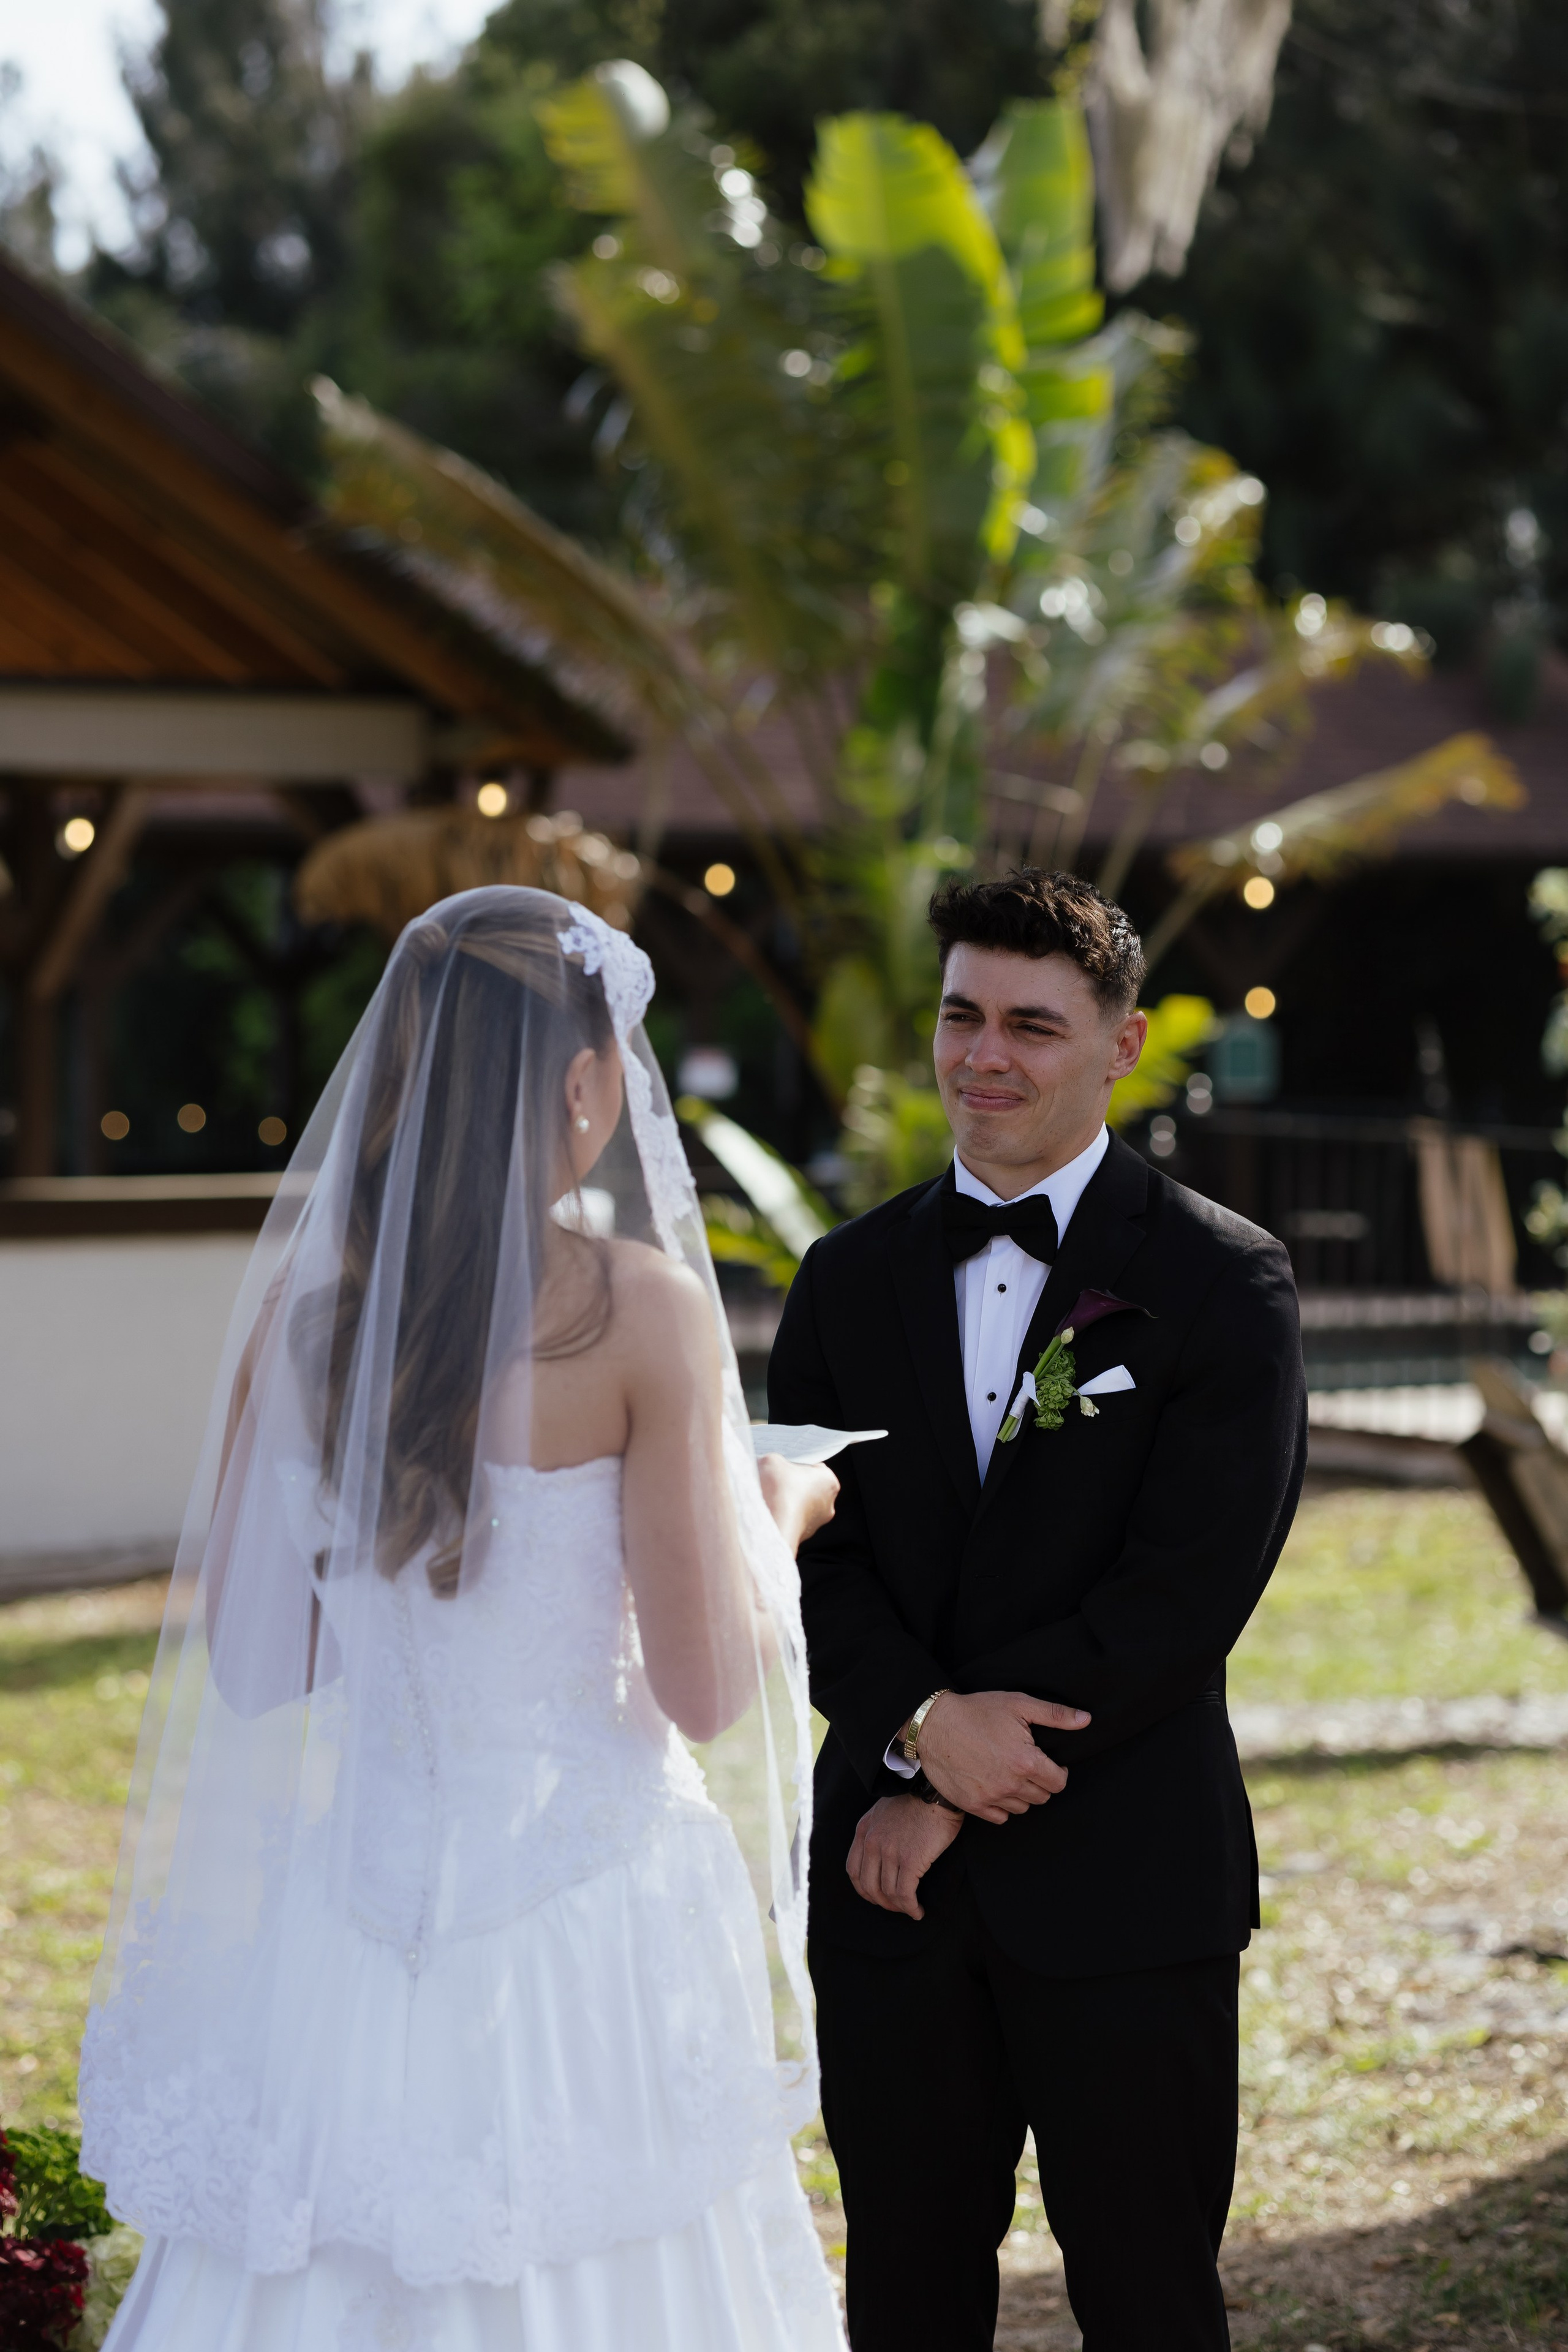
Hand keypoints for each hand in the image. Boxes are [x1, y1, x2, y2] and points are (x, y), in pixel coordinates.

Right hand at [757, 1455, 838, 1552]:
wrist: (772, 1523)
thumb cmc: (779, 1490)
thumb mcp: (772, 1461)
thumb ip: (775, 1461)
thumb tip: (770, 1466)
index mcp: (829, 1480)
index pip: (815, 1468)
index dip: (797, 1466)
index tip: (784, 1468)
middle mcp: (828, 1503)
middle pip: (808, 1488)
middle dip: (793, 1485)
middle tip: (776, 1482)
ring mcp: (816, 1522)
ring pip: (800, 1506)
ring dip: (786, 1502)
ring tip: (770, 1498)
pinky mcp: (803, 1536)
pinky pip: (792, 1520)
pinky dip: (783, 1516)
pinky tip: (770, 1512)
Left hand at [846, 1793, 963, 1919]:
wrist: (935, 1791)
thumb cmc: (917, 1801)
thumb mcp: (884, 1812)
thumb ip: (877, 1832)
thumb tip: (881, 1857)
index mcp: (864, 1830)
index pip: (853, 1870)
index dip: (864, 1889)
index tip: (877, 1897)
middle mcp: (872, 1842)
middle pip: (869, 1886)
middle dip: (882, 1902)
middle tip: (896, 1907)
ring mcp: (890, 1852)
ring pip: (888, 1893)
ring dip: (899, 1907)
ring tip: (910, 1910)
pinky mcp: (910, 1860)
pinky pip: (905, 1894)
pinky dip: (911, 1908)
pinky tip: (918, 1911)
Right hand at [916, 1689, 1089, 1825]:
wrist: (933, 1724)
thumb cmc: (976, 1711)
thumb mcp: (1018, 1704)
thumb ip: (1055, 1714)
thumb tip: (1086, 1720)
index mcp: (1026, 1762)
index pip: (1059, 1783)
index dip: (1058, 1772)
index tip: (1049, 1763)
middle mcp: (1010, 1784)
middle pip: (1042, 1797)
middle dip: (1040, 1782)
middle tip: (1027, 1765)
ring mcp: (990, 1797)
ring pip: (1022, 1808)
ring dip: (1022, 1794)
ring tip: (1010, 1773)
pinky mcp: (973, 1805)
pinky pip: (1000, 1818)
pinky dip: (1002, 1805)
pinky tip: (995, 1785)